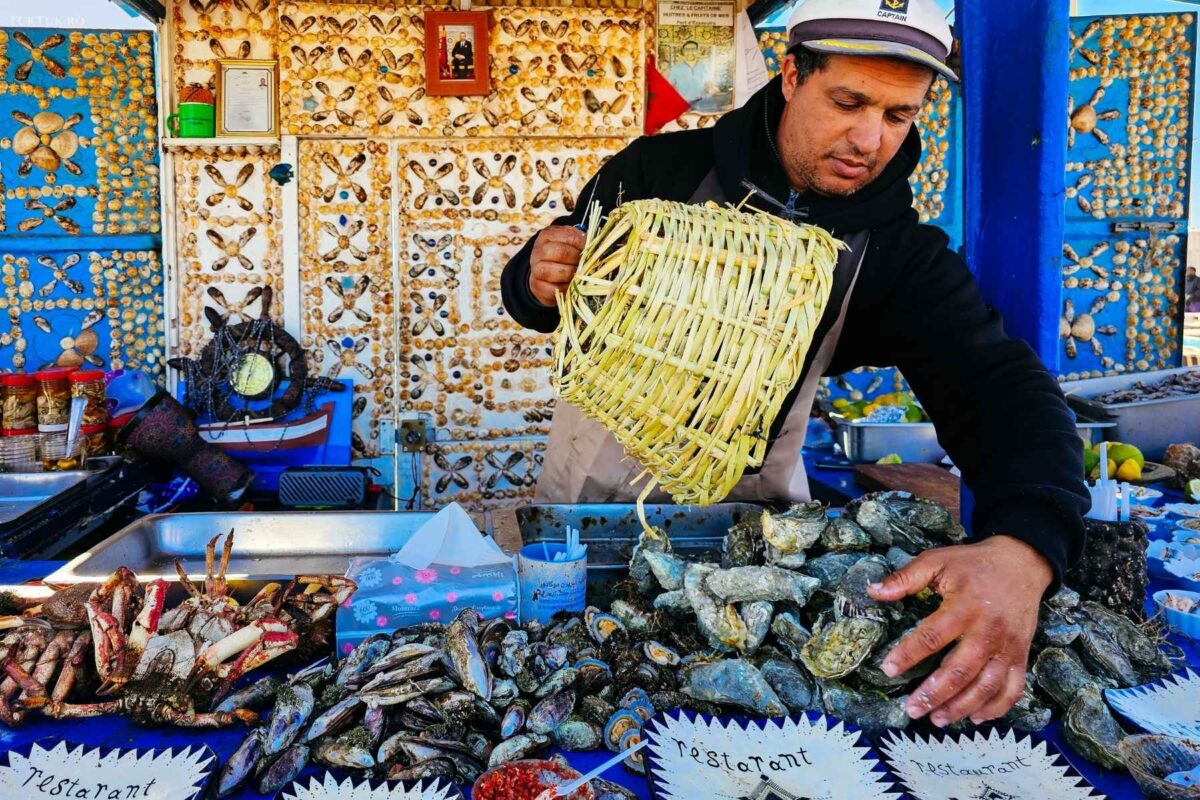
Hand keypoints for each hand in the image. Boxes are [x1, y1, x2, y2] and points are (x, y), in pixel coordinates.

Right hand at [529, 226, 585, 306]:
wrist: (543, 275)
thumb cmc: (561, 257)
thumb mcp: (568, 243)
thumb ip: (579, 241)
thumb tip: (597, 245)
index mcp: (547, 236)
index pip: (569, 236)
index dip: (583, 244)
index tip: (589, 250)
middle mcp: (538, 251)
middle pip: (561, 252)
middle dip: (577, 260)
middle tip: (585, 264)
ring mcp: (536, 269)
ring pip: (557, 271)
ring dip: (572, 274)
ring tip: (579, 274)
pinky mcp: (537, 287)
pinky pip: (555, 289)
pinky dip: (567, 288)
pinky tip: (571, 285)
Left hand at [866, 535, 1052, 725]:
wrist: (1021, 562)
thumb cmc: (972, 564)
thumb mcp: (937, 561)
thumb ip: (905, 577)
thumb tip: (873, 591)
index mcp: (964, 607)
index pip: (932, 636)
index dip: (909, 654)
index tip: (888, 669)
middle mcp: (988, 631)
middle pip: (960, 670)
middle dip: (934, 694)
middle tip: (911, 709)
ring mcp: (1007, 646)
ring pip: (986, 686)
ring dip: (961, 707)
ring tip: (937, 719)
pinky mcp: (1021, 655)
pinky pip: (1013, 688)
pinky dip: (997, 708)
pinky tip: (976, 718)